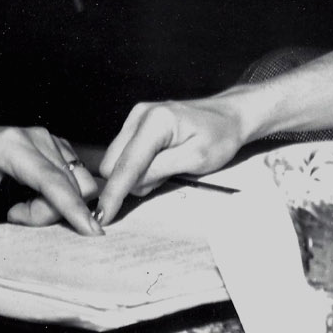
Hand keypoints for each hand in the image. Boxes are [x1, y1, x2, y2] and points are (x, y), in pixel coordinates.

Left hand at [0, 126, 102, 242]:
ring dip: (53, 205)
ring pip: (76, 183)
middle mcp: (37, 138)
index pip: (51, 180)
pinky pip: (74, 179)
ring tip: (21, 206)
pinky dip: (57, 197)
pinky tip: (31, 196)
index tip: (92, 230)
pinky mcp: (57, 148)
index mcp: (13, 145)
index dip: (72, 207)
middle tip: (13, 216)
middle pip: (67, 186)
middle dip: (46, 213)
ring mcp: (50, 141)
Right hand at [97, 98, 247, 224]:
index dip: (113, 193)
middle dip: (130, 183)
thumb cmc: (220, 137)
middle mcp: (139, 115)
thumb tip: (130, 185)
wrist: (230, 116)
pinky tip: (161, 162)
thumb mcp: (196, 159)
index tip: (103, 217)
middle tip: (165, 179)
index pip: (126, 165)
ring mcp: (136, 117)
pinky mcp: (136, 123)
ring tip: (167, 167)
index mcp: (155, 121)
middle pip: (112, 164)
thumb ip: (160, 171)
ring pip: (116, 160)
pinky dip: (138, 167)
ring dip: (135, 175)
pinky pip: (124, 154)